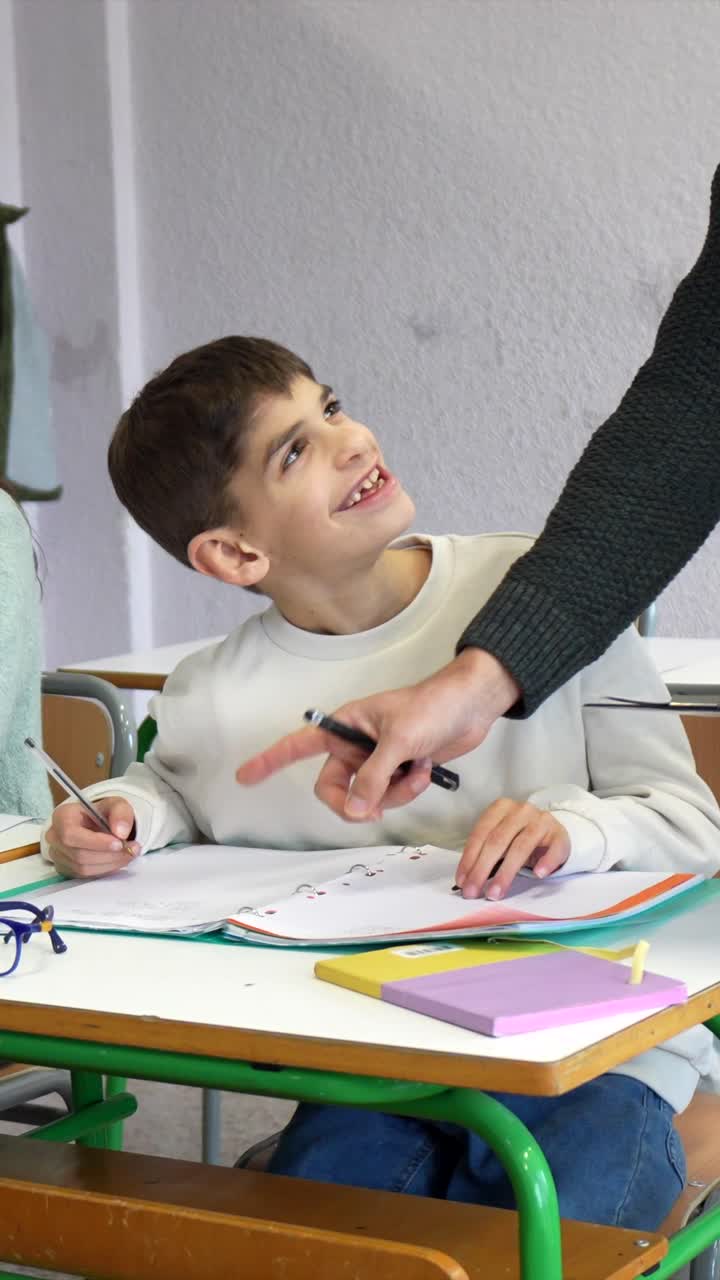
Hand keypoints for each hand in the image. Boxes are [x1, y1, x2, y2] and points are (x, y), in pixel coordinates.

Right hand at [45, 796, 139, 877]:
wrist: (100, 823)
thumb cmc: (104, 813)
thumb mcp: (117, 805)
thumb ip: (121, 813)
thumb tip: (120, 832)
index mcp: (62, 816)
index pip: (71, 834)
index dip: (95, 842)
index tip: (119, 843)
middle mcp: (54, 837)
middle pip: (78, 854)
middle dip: (108, 855)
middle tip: (132, 849)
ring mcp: (58, 855)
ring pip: (83, 868)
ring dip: (110, 864)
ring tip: (129, 853)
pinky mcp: (65, 868)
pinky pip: (85, 875)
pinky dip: (105, 870)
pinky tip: (117, 860)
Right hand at [236, 648, 520, 820]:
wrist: (471, 706)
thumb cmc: (432, 706)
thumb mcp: (399, 741)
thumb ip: (373, 777)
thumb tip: (354, 809)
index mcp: (344, 725)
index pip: (296, 745)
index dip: (269, 761)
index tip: (244, 777)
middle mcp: (355, 744)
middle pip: (332, 788)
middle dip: (354, 801)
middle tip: (371, 809)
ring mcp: (377, 759)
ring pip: (366, 797)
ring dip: (393, 793)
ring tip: (416, 770)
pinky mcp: (398, 771)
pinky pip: (391, 796)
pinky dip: (409, 790)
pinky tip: (425, 769)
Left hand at [455, 799, 570, 899]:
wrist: (552, 832)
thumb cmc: (519, 837)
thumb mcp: (500, 840)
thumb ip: (484, 854)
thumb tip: (465, 880)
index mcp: (501, 808)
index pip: (481, 833)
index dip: (469, 858)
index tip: (462, 881)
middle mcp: (521, 810)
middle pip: (497, 841)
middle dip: (482, 869)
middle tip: (473, 892)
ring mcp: (542, 821)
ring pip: (521, 847)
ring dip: (506, 873)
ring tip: (495, 892)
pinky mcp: (560, 834)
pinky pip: (553, 849)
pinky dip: (546, 862)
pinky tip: (538, 874)